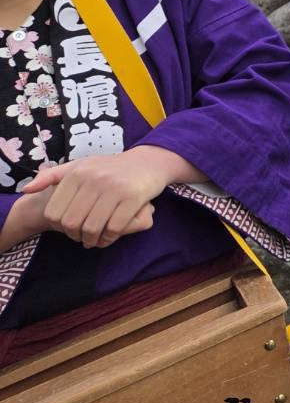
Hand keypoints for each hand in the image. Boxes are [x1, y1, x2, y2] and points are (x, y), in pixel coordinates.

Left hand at [23, 149, 173, 248]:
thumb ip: (52, 176)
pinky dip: (109, 239)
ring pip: (93, 228)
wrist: (150, 161)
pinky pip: (115, 228)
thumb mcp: (81, 165)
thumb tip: (26, 190)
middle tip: (82, 237)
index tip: (68, 228)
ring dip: (92, 240)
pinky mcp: (134, 198)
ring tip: (94, 241)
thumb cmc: (111, 167)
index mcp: (77, 172)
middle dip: (75, 236)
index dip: (58, 227)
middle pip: (72, 223)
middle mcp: (94, 179)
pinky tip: (108, 238)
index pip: (54, 212)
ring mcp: (115, 188)